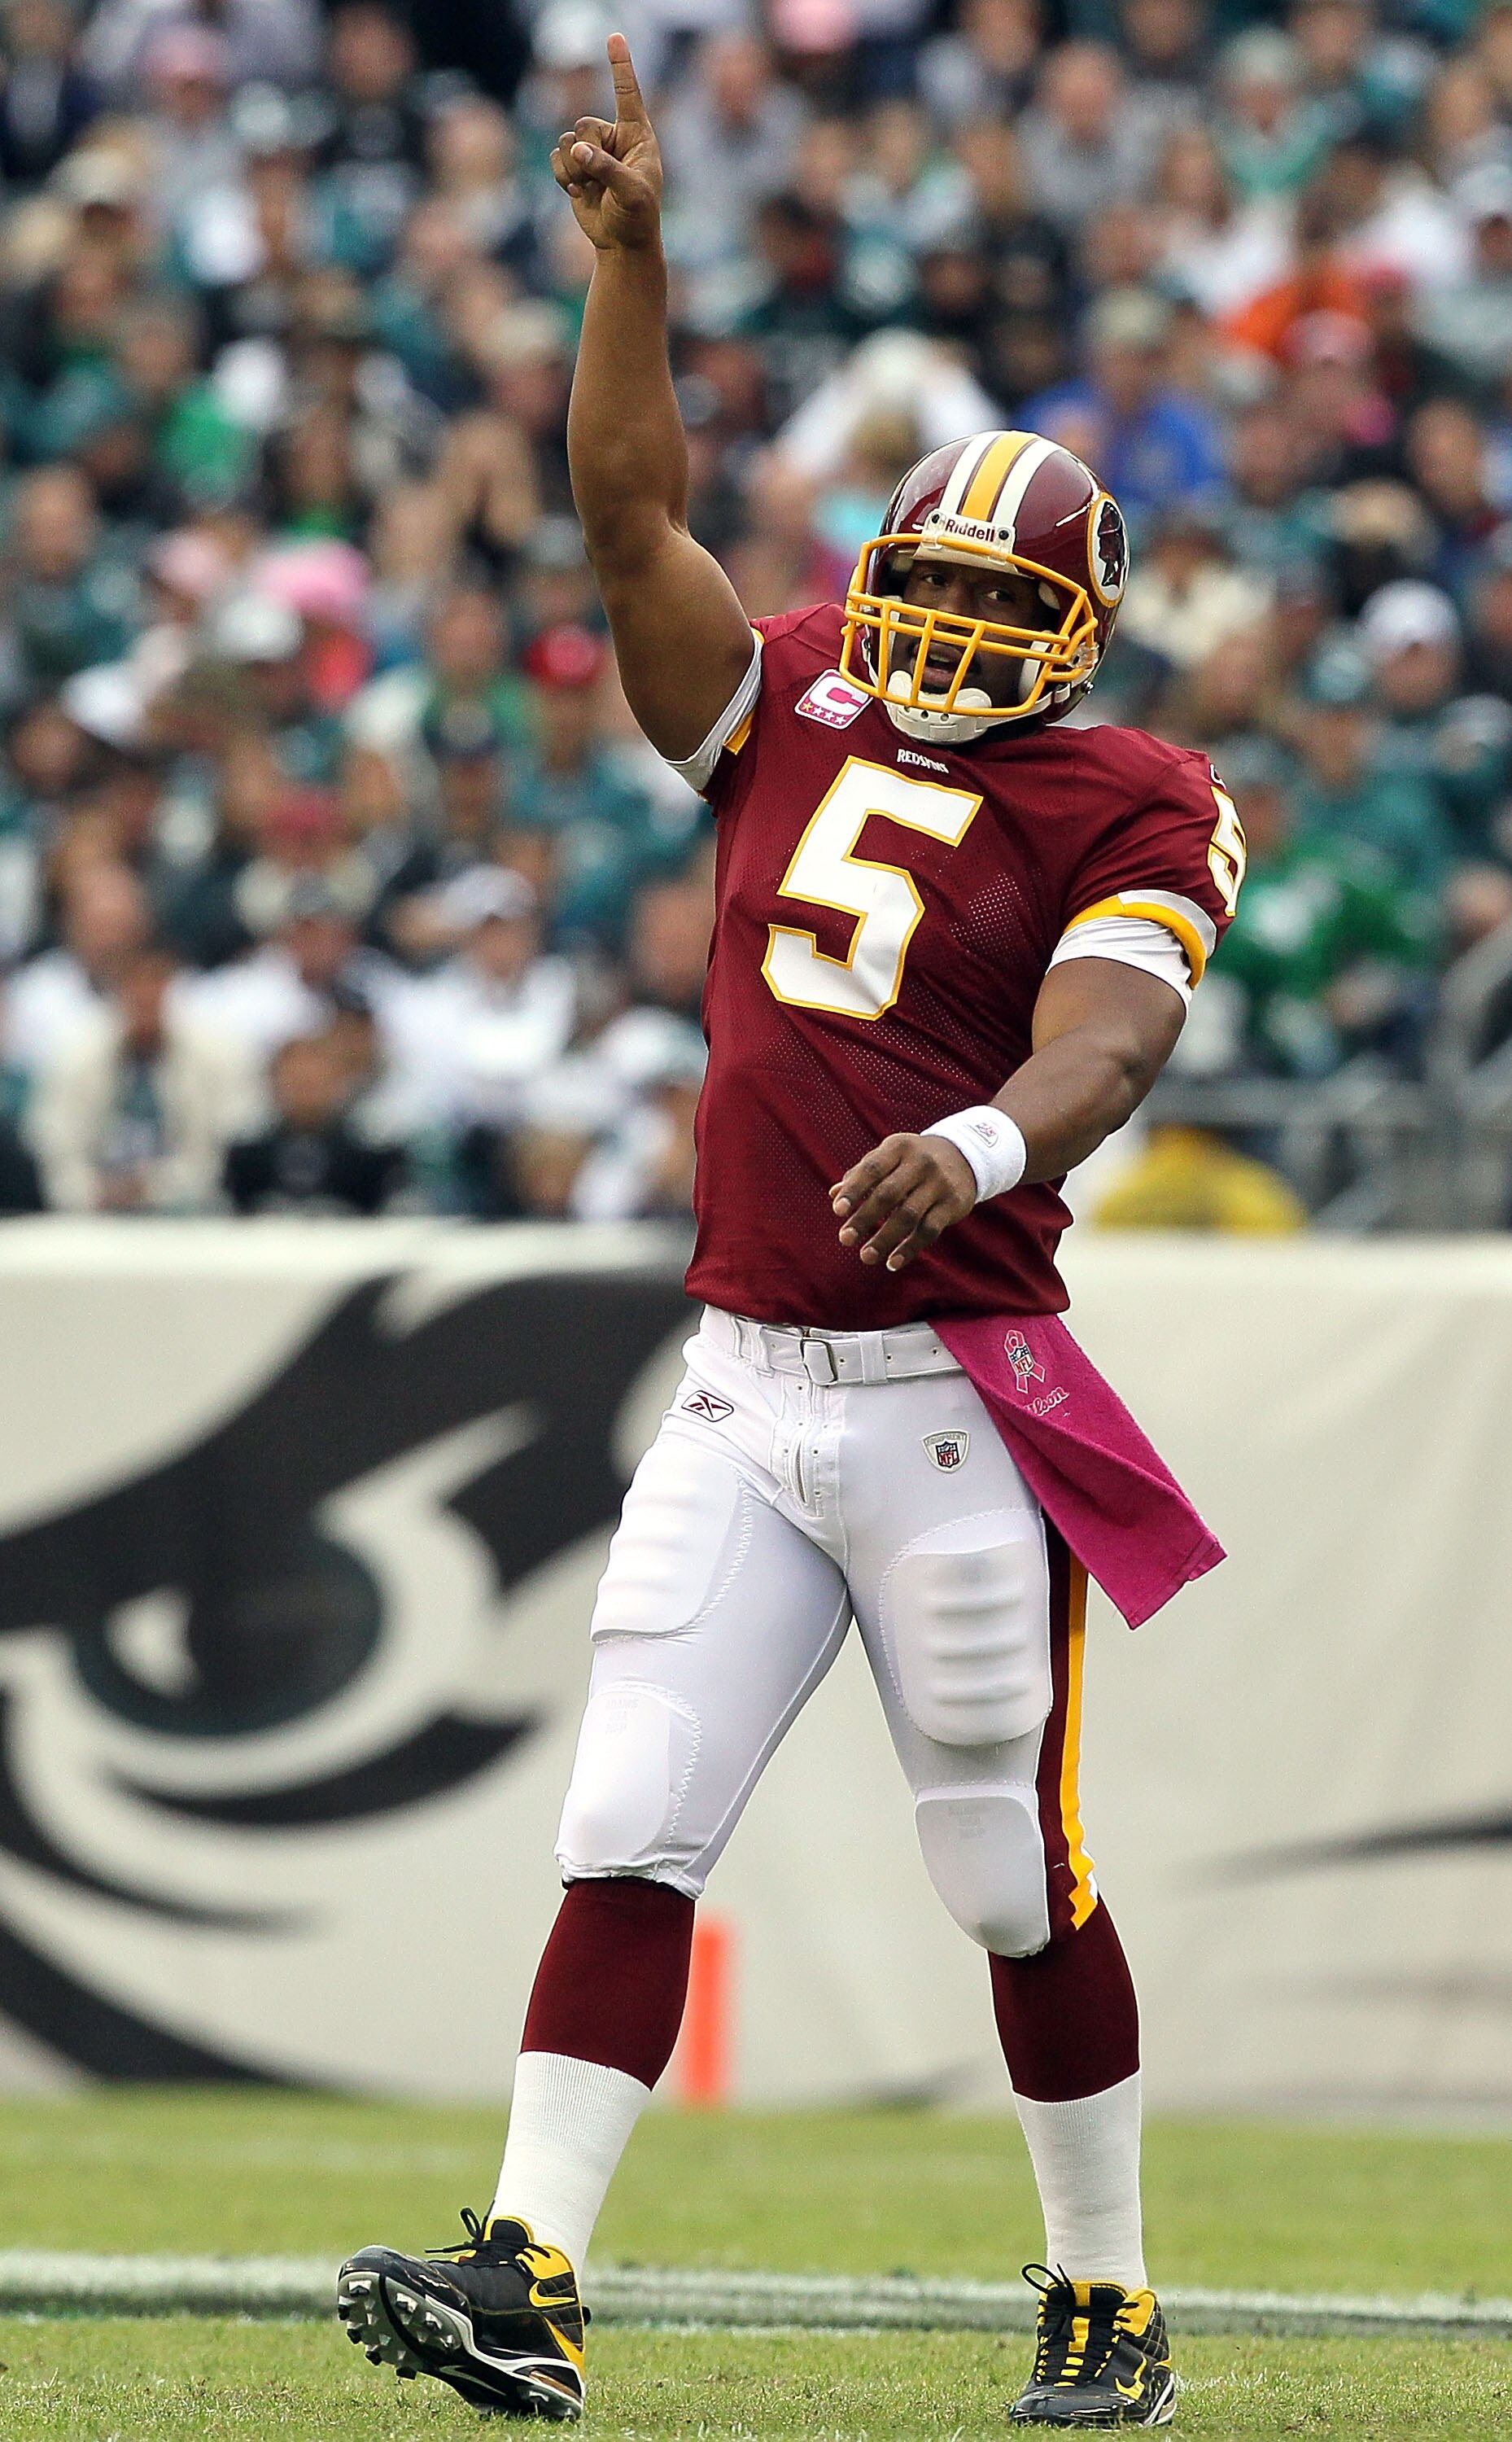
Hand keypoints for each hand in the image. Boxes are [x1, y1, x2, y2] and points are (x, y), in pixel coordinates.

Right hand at [551, 36, 662, 252]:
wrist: (622, 243)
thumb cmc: (637, 217)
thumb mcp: (630, 192)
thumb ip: (606, 168)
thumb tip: (577, 151)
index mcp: (637, 135)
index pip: (627, 94)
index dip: (620, 66)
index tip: (615, 36)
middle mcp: (614, 137)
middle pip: (584, 124)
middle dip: (587, 154)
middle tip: (600, 180)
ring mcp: (593, 151)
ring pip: (567, 141)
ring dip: (574, 170)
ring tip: (591, 190)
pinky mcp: (575, 167)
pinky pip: (556, 157)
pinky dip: (563, 177)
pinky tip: (579, 193)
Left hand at [830, 1134, 977, 1272]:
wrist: (963, 1156)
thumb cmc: (912, 1161)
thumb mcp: (889, 1157)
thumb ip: (862, 1174)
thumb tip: (834, 1195)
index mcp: (898, 1147)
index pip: (872, 1168)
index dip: (854, 1190)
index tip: (838, 1211)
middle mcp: (920, 1162)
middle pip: (888, 1194)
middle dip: (865, 1218)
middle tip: (845, 1239)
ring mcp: (939, 1183)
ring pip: (908, 1215)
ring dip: (885, 1239)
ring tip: (866, 1257)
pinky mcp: (953, 1204)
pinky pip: (929, 1230)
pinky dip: (910, 1249)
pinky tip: (892, 1263)